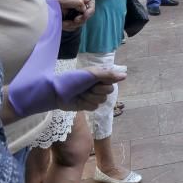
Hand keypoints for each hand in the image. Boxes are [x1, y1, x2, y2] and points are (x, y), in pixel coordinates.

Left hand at [7, 67, 126, 117]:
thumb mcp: (91, 74)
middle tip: (86, 87)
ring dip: (90, 97)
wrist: (57, 92)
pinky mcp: (87, 105)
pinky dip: (86, 104)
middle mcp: (97, 85)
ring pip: (102, 100)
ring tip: (80, 94)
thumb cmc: (72, 79)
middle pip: (108, 92)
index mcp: (99, 75)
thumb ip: (108, 75)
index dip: (104, 83)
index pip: (112, 81)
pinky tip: (79, 100)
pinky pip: (95, 107)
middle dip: (96, 90)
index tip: (94, 81)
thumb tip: (125, 75)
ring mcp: (93, 95)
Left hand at [57, 0, 94, 29]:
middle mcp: (79, 7)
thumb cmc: (54, 2)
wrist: (46, 11)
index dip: (90, 9)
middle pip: (87, 15)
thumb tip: (84, 8)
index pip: (91, 3)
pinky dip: (69, 27)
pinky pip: (74, 27)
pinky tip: (63, 24)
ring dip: (73, 24)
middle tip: (75, 20)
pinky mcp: (71, 22)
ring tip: (64, 23)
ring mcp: (76, 15)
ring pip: (81, 23)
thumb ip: (76, 2)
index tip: (85, 14)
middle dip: (81, 19)